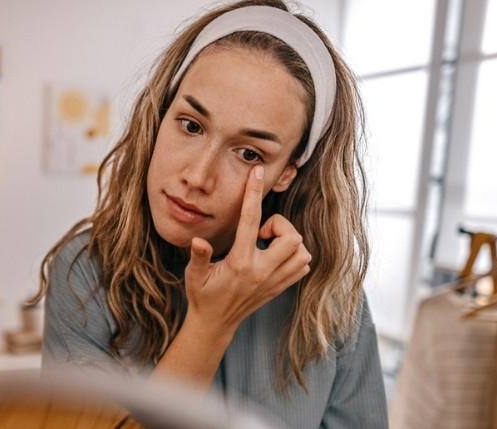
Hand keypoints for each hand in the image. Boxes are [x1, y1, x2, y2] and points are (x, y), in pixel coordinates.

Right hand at [183, 165, 310, 334]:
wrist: (215, 324)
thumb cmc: (202, 295)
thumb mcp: (194, 275)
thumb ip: (198, 256)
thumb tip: (199, 240)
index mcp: (239, 263)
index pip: (250, 220)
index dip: (253, 192)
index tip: (256, 173)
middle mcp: (261, 272)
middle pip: (291, 237)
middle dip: (280, 225)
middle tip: (261, 232)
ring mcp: (274, 281)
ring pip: (301, 252)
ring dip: (289, 241)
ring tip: (268, 244)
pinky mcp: (280, 288)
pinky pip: (303, 265)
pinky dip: (295, 255)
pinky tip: (276, 255)